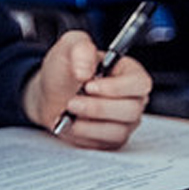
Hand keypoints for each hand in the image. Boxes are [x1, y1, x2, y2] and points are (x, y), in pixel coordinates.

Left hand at [23, 30, 151, 148]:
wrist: (48, 92)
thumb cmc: (64, 69)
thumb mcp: (69, 46)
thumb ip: (80, 48)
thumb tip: (86, 70)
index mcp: (128, 73)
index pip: (140, 83)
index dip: (116, 88)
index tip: (89, 85)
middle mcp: (132, 98)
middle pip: (131, 110)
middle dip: (96, 108)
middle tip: (72, 101)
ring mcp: (124, 120)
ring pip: (118, 130)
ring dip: (88, 123)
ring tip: (69, 111)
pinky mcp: (111, 138)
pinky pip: (105, 143)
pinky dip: (84, 135)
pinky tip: (70, 124)